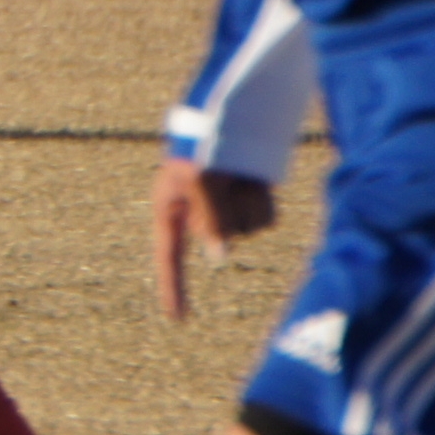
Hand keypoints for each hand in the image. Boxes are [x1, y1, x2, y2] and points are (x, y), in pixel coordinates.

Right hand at [150, 157, 280, 321]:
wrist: (232, 114)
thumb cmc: (203, 142)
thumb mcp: (198, 179)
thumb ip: (209, 220)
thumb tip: (219, 257)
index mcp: (171, 208)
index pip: (169, 256)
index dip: (174, 288)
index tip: (178, 319)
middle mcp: (198, 214)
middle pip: (221, 239)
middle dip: (228, 213)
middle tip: (225, 179)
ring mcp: (227, 210)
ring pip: (248, 230)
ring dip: (248, 203)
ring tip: (239, 175)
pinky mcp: (251, 203)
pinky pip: (266, 221)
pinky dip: (263, 202)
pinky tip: (255, 180)